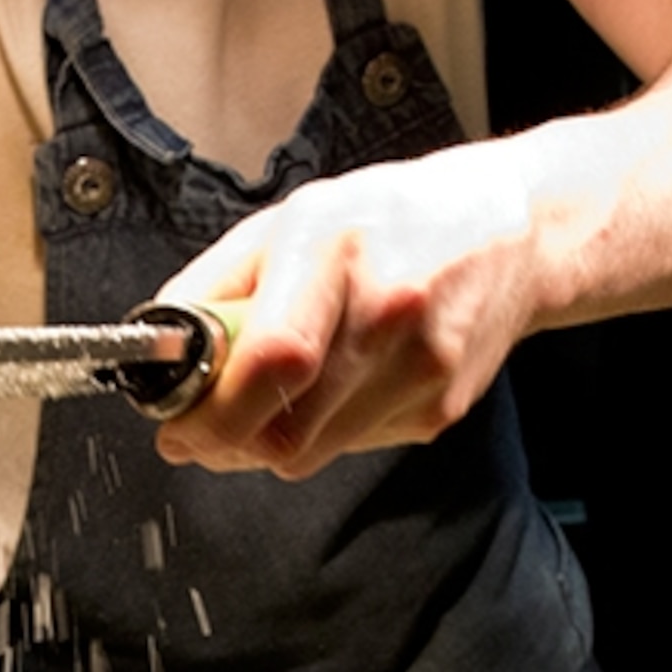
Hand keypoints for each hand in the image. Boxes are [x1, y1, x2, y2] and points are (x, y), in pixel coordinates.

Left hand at [149, 143, 549, 480]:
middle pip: (286, 427)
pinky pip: (352, 447)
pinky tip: (335, 386)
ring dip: (269, 442)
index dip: (213, 411)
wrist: (515, 231)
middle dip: (225, 442)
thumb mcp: (290, 221)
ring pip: (313, 452)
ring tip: (265, 401)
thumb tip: (155, 349)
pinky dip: (323, 432)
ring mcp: (424, 367)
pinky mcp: (443, 408)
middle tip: (199, 430)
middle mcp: (389, 309)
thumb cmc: (390, 219)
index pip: (273, 359)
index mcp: (337, 249)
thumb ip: (214, 287)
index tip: (175, 426)